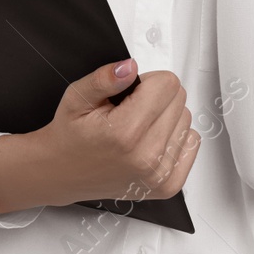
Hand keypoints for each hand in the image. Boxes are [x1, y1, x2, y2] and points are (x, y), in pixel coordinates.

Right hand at [28, 58, 198, 206]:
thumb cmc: (71, 136)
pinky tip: (150, 140)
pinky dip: (174, 137)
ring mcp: (158, 175)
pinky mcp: (167, 185)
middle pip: (179, 100)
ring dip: (165, 117)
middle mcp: (146, 157)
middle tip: (130, 110)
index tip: (130, 93)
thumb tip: (130, 67)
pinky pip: (191, 144)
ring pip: (186, 120)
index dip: (147, 81)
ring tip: (137, 127)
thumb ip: (104, 78)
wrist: (62, 173)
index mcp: (125, 133)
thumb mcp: (77, 97)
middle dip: (157, 97)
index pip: (168, 84)